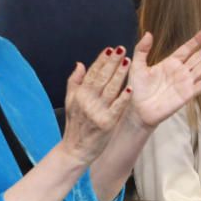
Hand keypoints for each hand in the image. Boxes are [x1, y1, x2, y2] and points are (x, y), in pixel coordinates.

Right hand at [61, 46, 132, 164]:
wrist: (75, 150)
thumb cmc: (75, 125)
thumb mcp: (70, 102)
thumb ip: (74, 82)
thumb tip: (80, 63)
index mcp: (79, 95)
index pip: (91, 73)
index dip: (101, 60)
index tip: (110, 49)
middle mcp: (87, 101)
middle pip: (101, 78)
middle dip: (112, 62)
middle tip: (121, 49)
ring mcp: (96, 112)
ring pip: (110, 90)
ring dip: (119, 75)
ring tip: (128, 62)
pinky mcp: (106, 123)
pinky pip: (117, 108)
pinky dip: (123, 99)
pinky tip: (130, 88)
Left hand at [126, 30, 200, 128]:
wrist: (137, 110)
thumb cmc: (137, 89)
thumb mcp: (137, 66)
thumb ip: (142, 50)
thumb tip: (148, 33)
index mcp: (170, 63)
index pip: (187, 49)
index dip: (196, 40)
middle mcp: (181, 71)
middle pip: (199, 56)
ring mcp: (185, 83)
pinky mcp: (187, 95)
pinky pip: (200, 86)